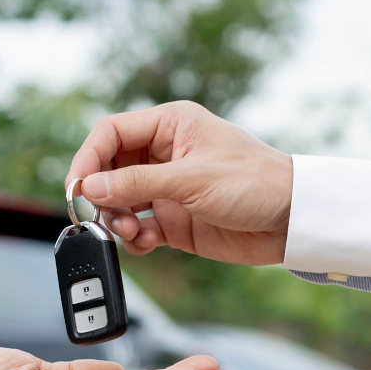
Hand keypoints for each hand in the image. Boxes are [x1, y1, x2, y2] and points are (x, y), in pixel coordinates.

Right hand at [66, 101, 292, 264]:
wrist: (293, 221)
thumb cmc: (256, 183)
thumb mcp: (192, 179)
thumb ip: (138, 183)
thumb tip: (90, 188)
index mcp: (170, 126)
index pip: (111, 133)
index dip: (88, 158)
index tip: (77, 187)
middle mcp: (164, 155)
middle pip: (109, 170)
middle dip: (101, 195)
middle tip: (99, 216)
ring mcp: (167, 189)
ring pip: (120, 202)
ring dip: (117, 219)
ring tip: (132, 232)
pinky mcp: (174, 220)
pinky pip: (138, 228)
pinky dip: (135, 238)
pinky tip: (147, 242)